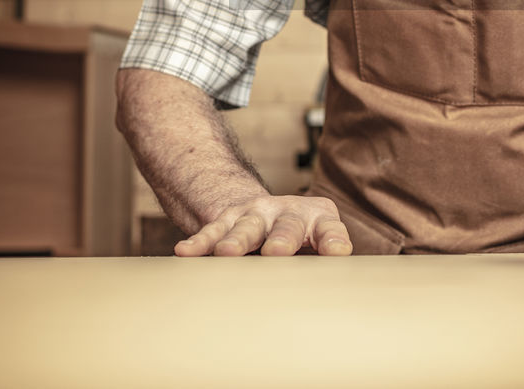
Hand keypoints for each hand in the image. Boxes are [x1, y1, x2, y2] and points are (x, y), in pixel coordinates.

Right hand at [174, 195, 352, 256]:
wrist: (265, 211)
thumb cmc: (300, 244)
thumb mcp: (317, 249)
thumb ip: (322, 271)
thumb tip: (332, 311)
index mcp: (318, 220)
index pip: (330, 229)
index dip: (333, 240)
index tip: (337, 252)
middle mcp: (287, 213)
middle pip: (286, 226)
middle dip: (282, 239)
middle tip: (278, 252)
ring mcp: (256, 215)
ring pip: (246, 228)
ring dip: (236, 240)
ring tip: (226, 254)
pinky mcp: (227, 219)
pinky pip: (212, 231)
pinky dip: (199, 242)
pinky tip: (185, 252)